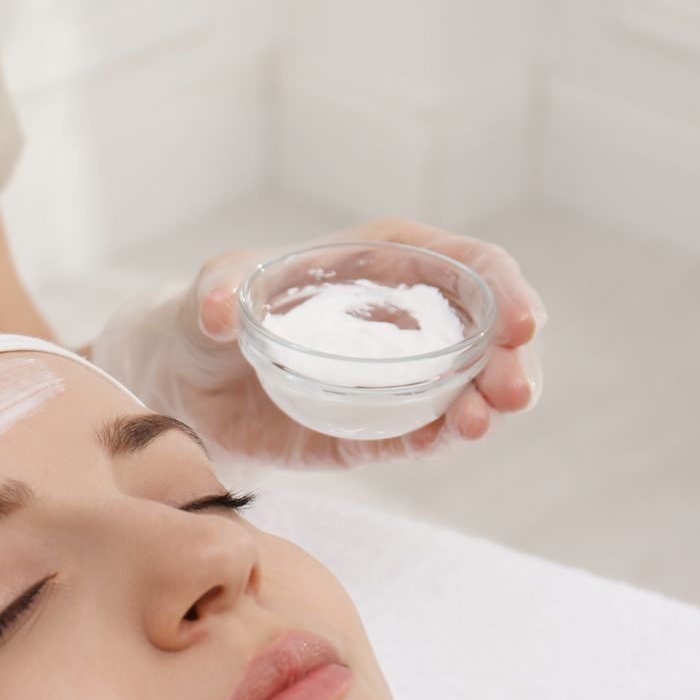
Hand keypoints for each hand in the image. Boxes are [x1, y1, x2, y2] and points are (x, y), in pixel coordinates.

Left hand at [87, 216, 546, 469]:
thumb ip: (215, 294)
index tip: (521, 323)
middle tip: (513, 393)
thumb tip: (219, 310)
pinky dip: (440, 437)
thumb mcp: (206, 295)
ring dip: (486, 403)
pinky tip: (450, 437)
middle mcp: (400, 318)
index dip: (504, 289)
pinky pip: (419, 434)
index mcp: (380, 262)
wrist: (178, 386)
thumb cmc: (200, 318)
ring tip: (481, 421)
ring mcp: (393, 378)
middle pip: (483, 330)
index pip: (464, 265)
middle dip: (511, 358)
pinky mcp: (371, 431)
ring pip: (466, 386)